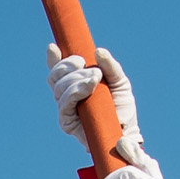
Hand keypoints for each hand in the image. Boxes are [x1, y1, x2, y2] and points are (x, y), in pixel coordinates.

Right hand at [46, 41, 146, 160]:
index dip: (53, 58)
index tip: (54, 47)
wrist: (126, 131)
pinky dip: (75, 92)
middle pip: (55, 76)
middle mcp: (66, 95)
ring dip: (77, 79)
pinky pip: (64, 104)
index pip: (58, 70)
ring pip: (59, 88)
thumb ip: (110, 66)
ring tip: (96, 78)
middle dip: (69, 66)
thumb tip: (98, 51)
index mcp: (74, 84)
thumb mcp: (120, 81)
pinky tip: (88, 87)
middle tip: (92, 68)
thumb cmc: (121, 107)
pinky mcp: (67, 123)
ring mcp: (65, 109)